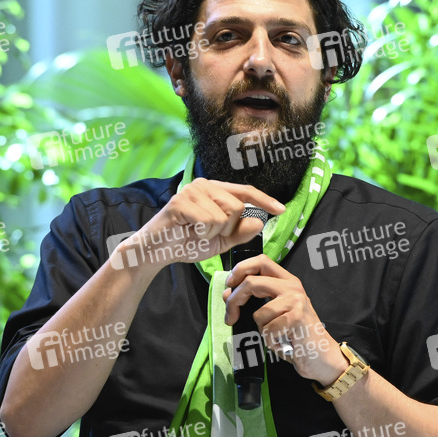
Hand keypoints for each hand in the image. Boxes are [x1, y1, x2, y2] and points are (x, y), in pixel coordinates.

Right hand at [112, 178, 284, 269]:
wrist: (155, 251)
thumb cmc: (185, 242)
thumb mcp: (220, 240)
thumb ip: (240, 232)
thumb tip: (260, 221)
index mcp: (214, 190)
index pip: (245, 192)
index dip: (265, 200)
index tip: (281, 210)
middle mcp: (204, 185)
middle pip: (237, 207)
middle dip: (227, 228)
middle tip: (207, 234)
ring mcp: (191, 191)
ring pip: (224, 215)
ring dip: (212, 232)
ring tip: (195, 232)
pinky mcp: (180, 202)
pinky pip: (208, 221)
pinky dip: (201, 233)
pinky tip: (188, 232)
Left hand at [224, 255, 348, 384]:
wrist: (321, 356)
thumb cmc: (295, 335)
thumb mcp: (275, 312)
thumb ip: (255, 300)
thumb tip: (228, 294)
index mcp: (287, 281)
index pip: (261, 261)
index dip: (240, 270)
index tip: (229, 286)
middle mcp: (293, 287)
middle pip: (252, 282)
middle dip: (235, 300)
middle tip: (230, 317)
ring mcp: (296, 301)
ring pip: (259, 313)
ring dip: (261, 330)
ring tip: (276, 336)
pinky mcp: (296, 318)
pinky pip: (267, 330)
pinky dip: (270, 341)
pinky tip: (282, 343)